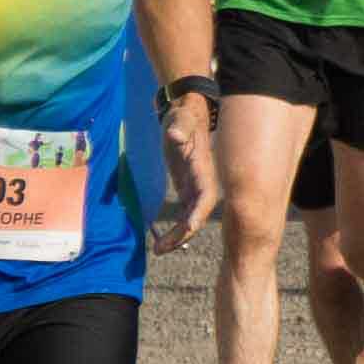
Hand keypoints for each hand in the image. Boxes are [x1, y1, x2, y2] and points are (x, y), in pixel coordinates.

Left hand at [153, 102, 216, 256]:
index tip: (189, 228)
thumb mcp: (181, 119)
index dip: (199, 213)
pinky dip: (174, 229)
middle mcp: (202, 183)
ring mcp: (195, 188)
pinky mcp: (186, 188)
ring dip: (177, 237)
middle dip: (182, 234)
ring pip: (190, 220)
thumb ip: (179, 127)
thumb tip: (175, 136)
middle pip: (197, 216)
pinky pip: (183, 214)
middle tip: (161, 249)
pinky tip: (161, 242)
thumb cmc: (184, 114)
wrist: (187, 113)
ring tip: (158, 251)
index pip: (205, 197)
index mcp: (203, 170)